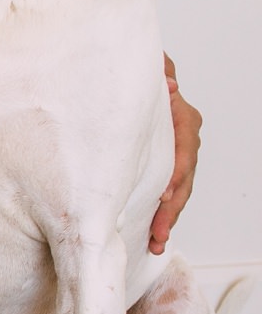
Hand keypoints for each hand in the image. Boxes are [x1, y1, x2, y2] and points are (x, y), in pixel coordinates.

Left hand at [149, 55, 201, 254]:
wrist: (128, 81)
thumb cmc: (136, 76)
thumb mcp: (150, 71)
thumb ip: (161, 72)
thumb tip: (168, 83)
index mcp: (183, 119)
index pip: (185, 151)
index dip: (177, 174)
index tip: (164, 194)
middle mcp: (185, 139)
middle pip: (184, 178)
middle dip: (172, 208)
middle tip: (158, 233)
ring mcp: (177, 154)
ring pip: (179, 191)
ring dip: (168, 217)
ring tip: (156, 242)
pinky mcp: (166, 166)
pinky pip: (169, 192)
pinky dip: (163, 213)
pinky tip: (154, 235)